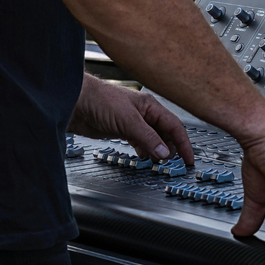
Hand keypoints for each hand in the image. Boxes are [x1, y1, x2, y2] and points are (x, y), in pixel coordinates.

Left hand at [69, 74, 193, 162]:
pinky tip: (144, 157)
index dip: (184, 143)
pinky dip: (144, 151)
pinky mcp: (122, 130)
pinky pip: (140, 142)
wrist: (75, 102)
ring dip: (157, 151)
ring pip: (153, 139)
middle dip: (172, 149)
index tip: (189, 159)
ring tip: (160, 163)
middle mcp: (144, 114)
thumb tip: (164, 152)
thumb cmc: (100, 100)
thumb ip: (148, 137)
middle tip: (174, 164)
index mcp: (151, 106)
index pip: (175, 126)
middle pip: (166, 133)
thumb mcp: (128, 120)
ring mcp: (133, 122)